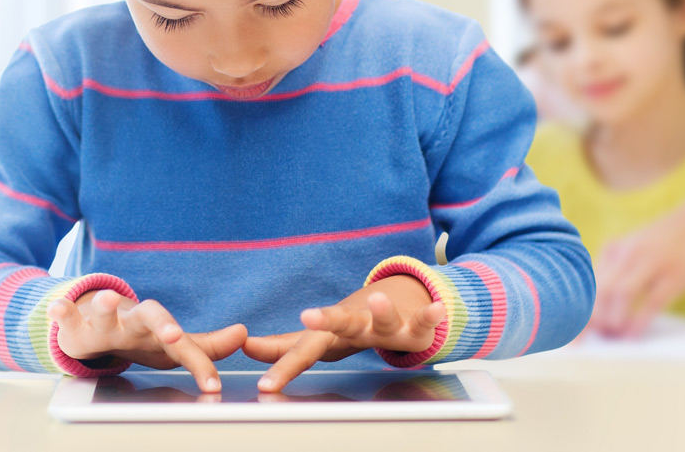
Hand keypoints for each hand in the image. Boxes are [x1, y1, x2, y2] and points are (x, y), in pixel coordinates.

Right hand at [48, 289, 246, 392]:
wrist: (98, 325)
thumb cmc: (141, 339)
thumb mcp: (173, 346)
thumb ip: (207, 346)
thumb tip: (245, 334)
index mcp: (160, 328)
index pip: (184, 343)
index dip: (199, 364)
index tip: (212, 386)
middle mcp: (133, 321)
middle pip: (151, 315)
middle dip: (163, 324)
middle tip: (174, 336)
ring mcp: (104, 323)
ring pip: (105, 312)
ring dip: (105, 306)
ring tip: (107, 300)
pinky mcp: (76, 327)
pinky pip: (68, 317)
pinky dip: (62, 312)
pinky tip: (58, 307)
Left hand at [242, 276, 445, 391]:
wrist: (396, 300)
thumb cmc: (352, 327)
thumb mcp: (319, 338)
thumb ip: (285, 346)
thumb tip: (245, 347)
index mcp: (332, 333)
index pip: (304, 348)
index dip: (283, 365)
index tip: (264, 385)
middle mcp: (358, 324)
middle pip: (339, 323)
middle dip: (325, 320)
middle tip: (308, 315)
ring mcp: (387, 325)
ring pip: (384, 319)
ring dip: (383, 310)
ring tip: (377, 299)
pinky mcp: (416, 327)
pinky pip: (424, 322)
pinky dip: (431, 316)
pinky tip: (438, 308)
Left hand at [593, 165, 684, 337]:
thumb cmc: (668, 240)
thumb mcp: (635, 248)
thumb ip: (617, 272)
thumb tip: (601, 311)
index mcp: (615, 249)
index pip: (587, 285)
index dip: (578, 312)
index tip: (572, 335)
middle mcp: (628, 254)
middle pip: (598, 292)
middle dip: (590, 321)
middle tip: (593, 341)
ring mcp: (651, 263)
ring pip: (619, 296)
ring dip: (613, 322)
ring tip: (615, 337)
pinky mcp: (674, 275)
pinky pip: (650, 303)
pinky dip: (638, 323)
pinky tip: (633, 336)